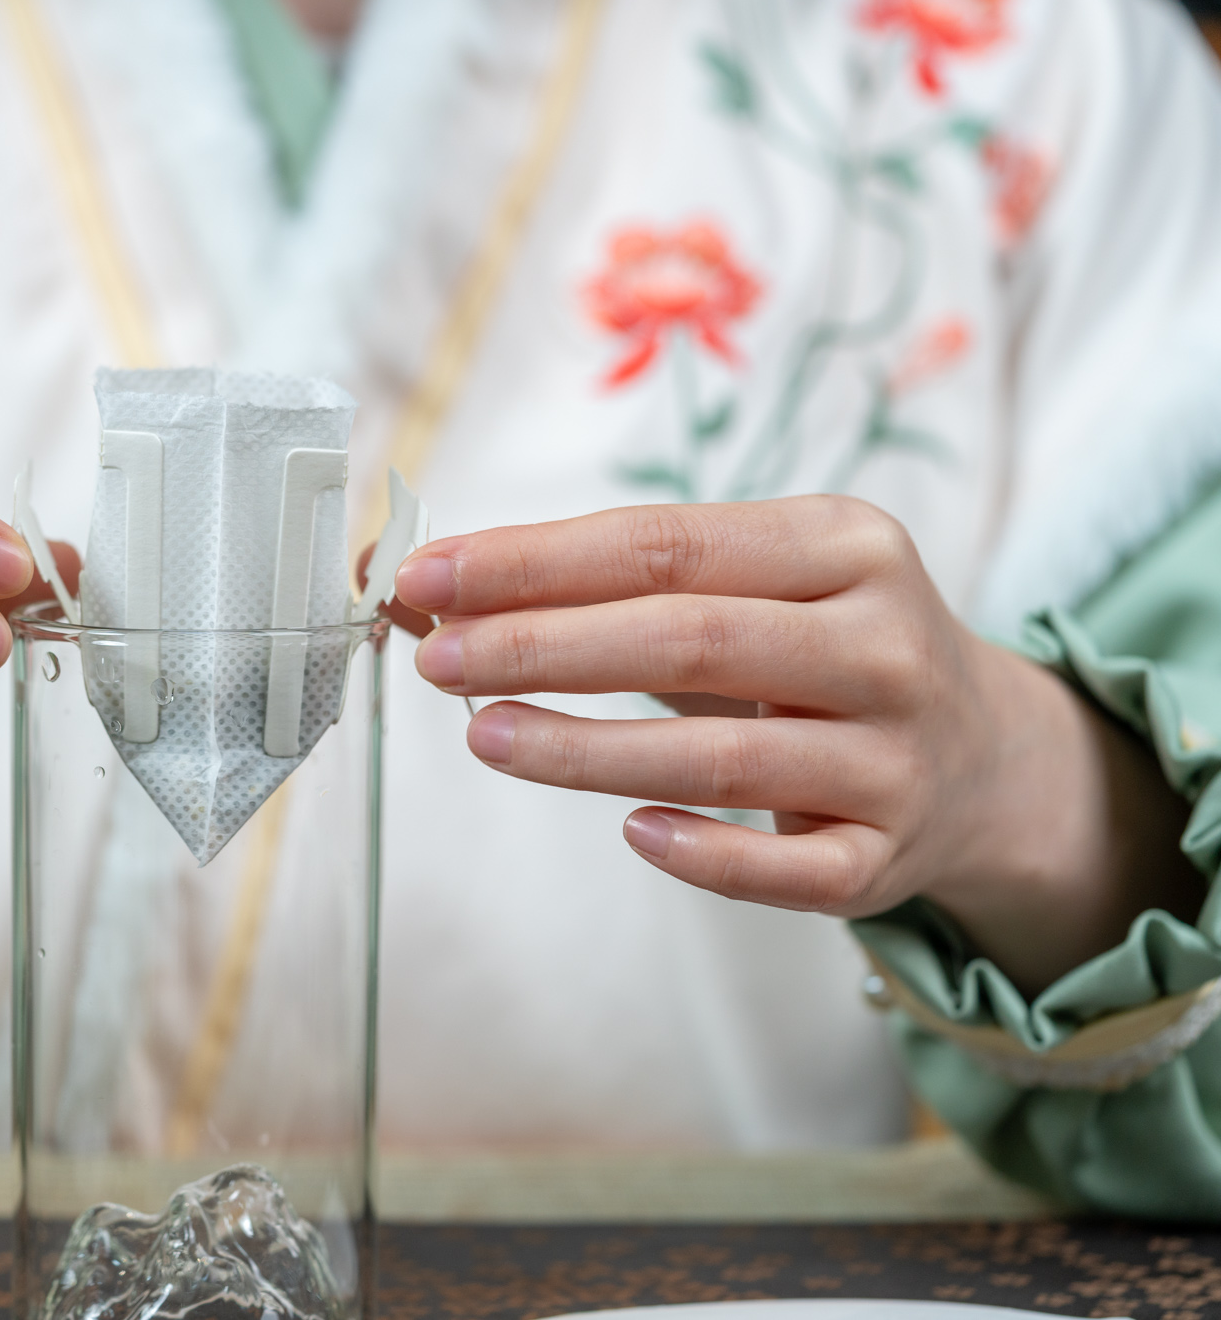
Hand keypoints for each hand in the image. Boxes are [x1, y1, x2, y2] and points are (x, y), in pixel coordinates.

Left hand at [396, 496, 1196, 991]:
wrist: (985, 755)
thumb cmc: (817, 649)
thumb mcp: (748, 585)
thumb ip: (609, 584)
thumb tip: (430, 593)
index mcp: (844, 544)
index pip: (665, 543)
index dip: (536, 562)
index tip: (428, 576)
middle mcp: (884, 644)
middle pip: (690, 639)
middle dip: (545, 647)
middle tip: (439, 659)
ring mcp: (895, 757)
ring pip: (724, 759)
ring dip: (589, 749)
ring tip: (484, 737)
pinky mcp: (889, 857)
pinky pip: (791, 870)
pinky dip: (708, 855)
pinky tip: (630, 834)